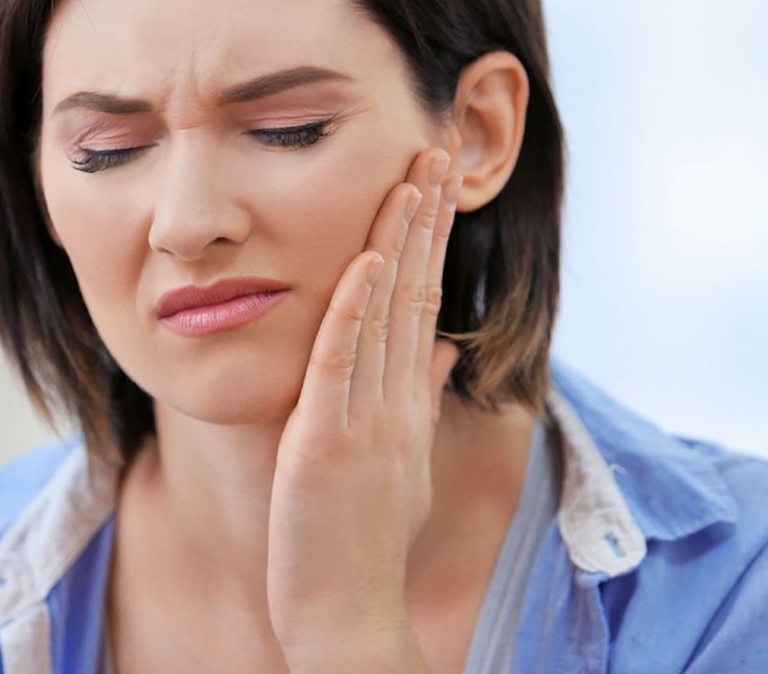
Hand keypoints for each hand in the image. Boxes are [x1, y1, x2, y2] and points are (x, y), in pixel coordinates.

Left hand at [266, 146, 463, 654]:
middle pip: (413, 291)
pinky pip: (341, 365)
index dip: (430, 239)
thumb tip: (443, 347)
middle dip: (425, 219)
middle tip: (435, 151)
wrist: (347, 614)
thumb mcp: (402, 458)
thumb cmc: (365, 534)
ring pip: (384, 314)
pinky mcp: (324, 442)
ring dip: (396, 242)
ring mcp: (364, 419)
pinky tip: (363, 260)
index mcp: (406, 399)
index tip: (433, 185)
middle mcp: (395, 399)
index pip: (422, 300)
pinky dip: (353, 310)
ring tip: (410, 178)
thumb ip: (420, 396)